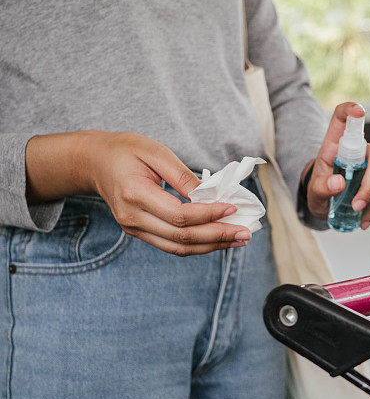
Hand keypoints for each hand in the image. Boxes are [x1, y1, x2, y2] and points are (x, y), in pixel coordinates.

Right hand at [26, 131, 251, 255]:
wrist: (94, 162)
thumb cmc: (125, 151)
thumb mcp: (155, 152)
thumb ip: (183, 176)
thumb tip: (211, 195)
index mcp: (134, 194)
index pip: (179, 216)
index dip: (209, 215)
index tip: (232, 208)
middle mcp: (132, 218)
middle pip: (181, 237)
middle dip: (217, 236)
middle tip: (246, 233)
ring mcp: (134, 228)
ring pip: (178, 248)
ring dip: (212, 246)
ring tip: (238, 240)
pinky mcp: (140, 232)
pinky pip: (172, 245)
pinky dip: (198, 245)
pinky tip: (219, 239)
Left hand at [304, 102, 369, 228]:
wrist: (328, 201)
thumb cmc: (320, 189)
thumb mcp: (314, 192)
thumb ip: (322, 188)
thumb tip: (338, 183)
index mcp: (336, 145)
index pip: (343, 119)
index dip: (351, 110)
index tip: (359, 110)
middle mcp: (360, 150)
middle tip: (356, 206)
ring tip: (361, 221)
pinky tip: (366, 220)